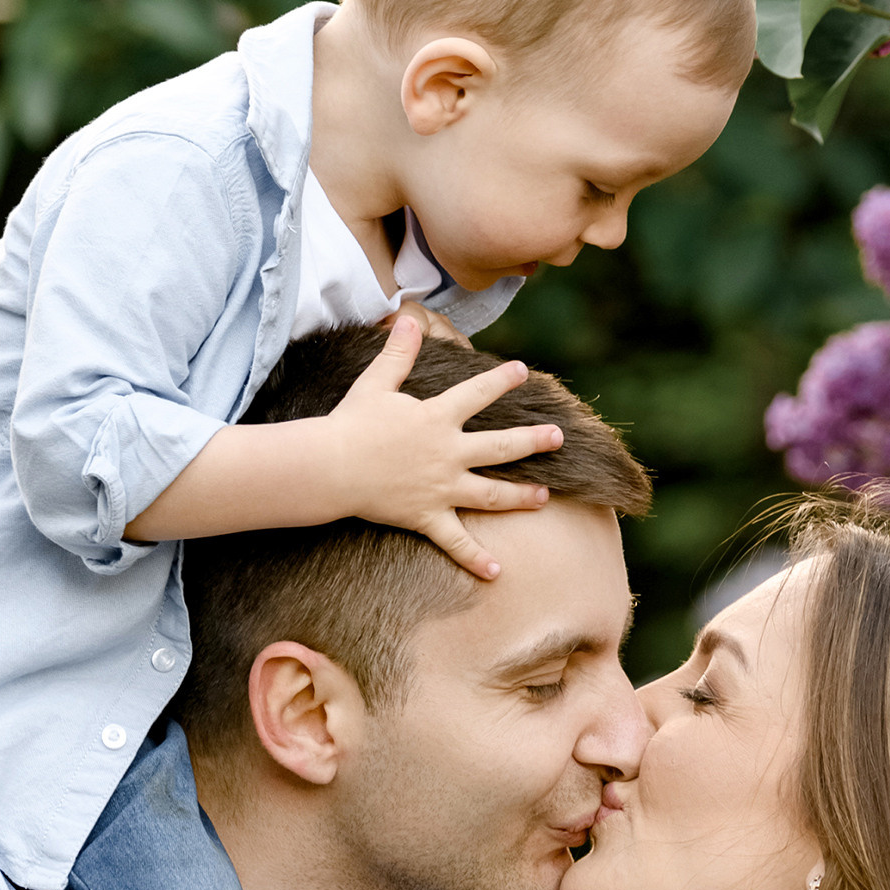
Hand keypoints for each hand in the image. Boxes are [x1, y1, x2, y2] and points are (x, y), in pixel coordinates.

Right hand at [323, 307, 564, 579]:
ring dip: (521, 496)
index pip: (478, 394)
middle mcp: (448, 453)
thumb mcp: (375, 382)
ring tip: (545, 498)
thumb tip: (409, 317)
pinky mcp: (427, 516)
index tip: (523, 372)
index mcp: (437, 417)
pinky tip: (497, 572)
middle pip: (501, 446)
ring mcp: (441, 488)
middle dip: (533, 441)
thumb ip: (398, 351)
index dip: (502, 380)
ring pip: (492, 494)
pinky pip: (456, 541)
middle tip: (559, 437)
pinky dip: (475, 559)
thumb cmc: (351, 423)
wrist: (330, 467)